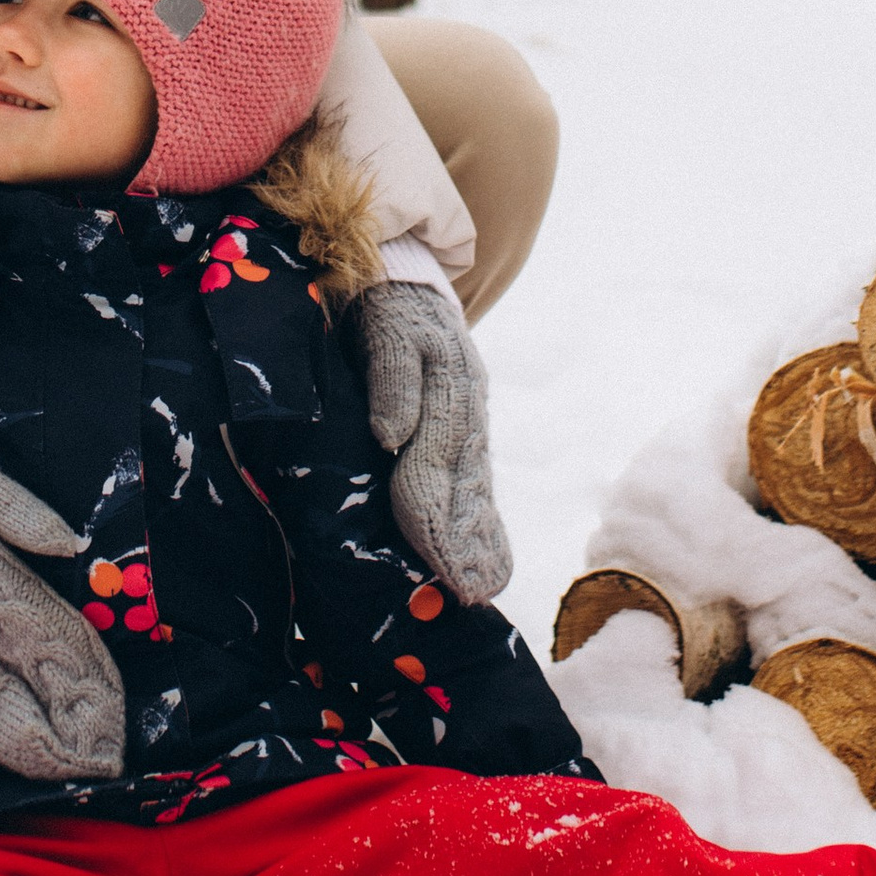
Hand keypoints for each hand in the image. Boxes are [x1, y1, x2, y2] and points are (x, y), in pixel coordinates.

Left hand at [355, 279, 513, 602]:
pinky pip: (476, 486)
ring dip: (479, 542)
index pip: (432, 461)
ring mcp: (469, 426)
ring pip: (476, 491)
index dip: (431, 512)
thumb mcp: (386, 327)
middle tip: (470, 595)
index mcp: (446, 389)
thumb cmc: (385, 306)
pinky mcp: (465, 435)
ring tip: (485, 588)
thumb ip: (391, 377)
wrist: (405, 280)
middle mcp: (465, 414)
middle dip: (465, 543)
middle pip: (464, 486)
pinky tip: (490, 562)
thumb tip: (391, 436)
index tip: (437, 560)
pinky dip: (485, 527)